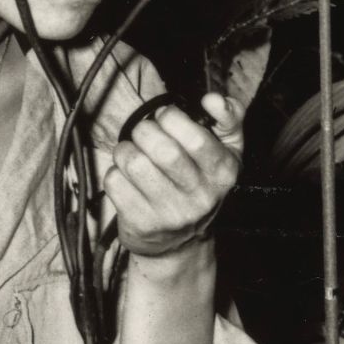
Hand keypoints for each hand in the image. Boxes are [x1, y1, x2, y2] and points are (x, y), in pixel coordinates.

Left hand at [105, 93, 242, 259]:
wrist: (181, 244)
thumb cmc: (201, 186)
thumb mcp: (227, 152)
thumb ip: (229, 118)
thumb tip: (213, 99)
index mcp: (223, 173)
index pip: (195, 138)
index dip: (172, 118)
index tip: (166, 117)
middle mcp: (200, 197)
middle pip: (162, 150)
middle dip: (145, 130)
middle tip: (145, 133)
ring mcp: (170, 214)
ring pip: (134, 163)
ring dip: (126, 149)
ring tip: (133, 153)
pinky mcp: (141, 224)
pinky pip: (115, 182)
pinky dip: (115, 173)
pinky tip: (126, 178)